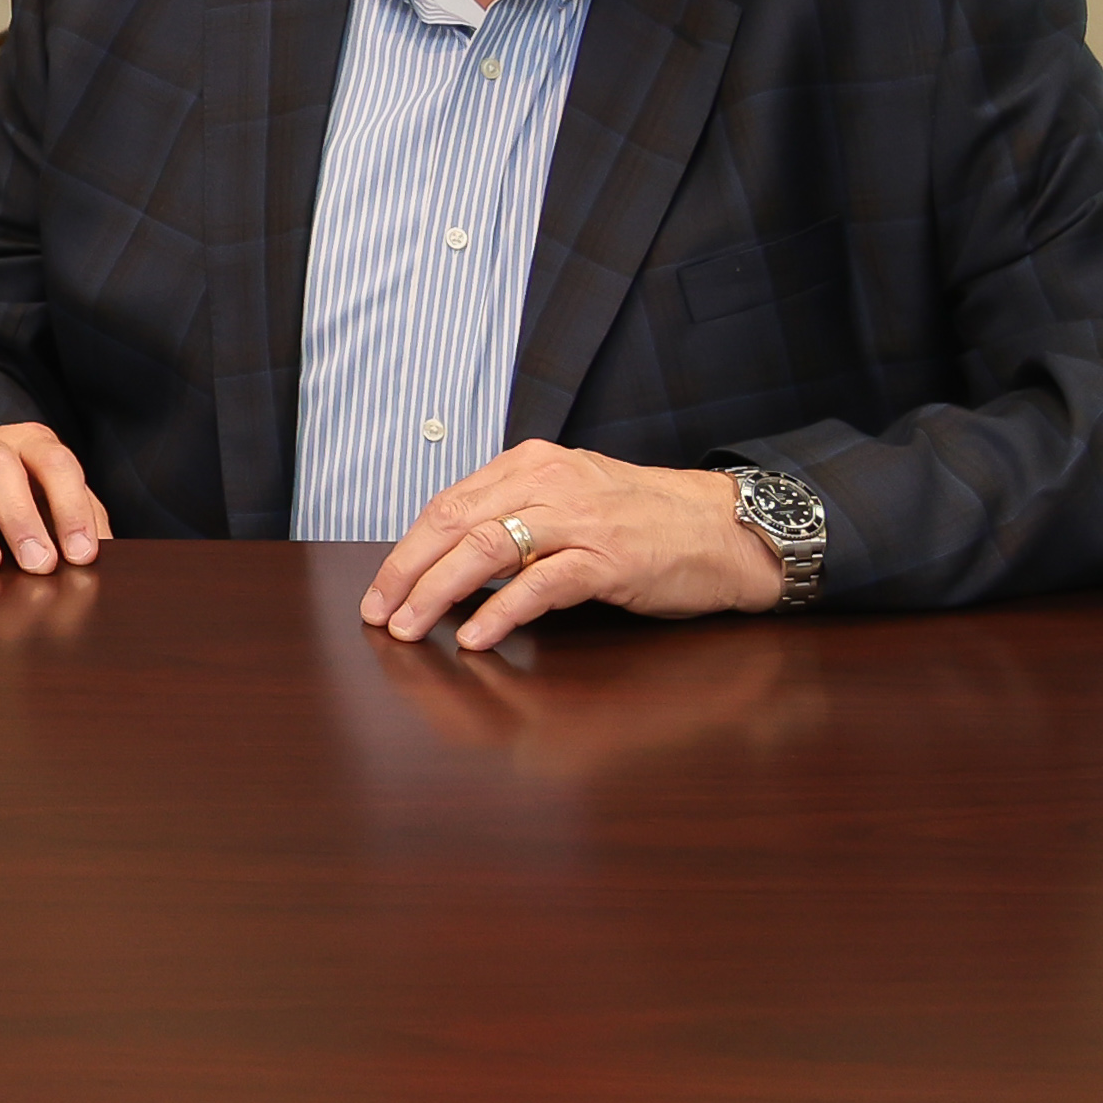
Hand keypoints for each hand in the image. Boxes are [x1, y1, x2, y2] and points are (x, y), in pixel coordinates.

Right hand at [0, 422, 109, 574]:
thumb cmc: (26, 488)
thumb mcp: (59, 496)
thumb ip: (84, 518)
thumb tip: (109, 556)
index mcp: (32, 443)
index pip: (55, 464)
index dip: (70, 508)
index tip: (81, 554)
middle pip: (0, 466)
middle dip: (21, 517)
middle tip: (38, 564)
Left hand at [361, 441, 788, 647]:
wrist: (725, 528)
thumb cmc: (644, 519)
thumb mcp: (569, 500)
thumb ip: (513, 517)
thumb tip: (448, 560)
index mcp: (530, 465)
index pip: (447, 504)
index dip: (406, 549)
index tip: (380, 588)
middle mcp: (548, 483)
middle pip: (454, 524)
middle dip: (406, 572)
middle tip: (378, 613)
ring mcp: (579, 520)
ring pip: (486, 549)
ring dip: (437, 593)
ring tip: (409, 627)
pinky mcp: (609, 558)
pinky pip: (540, 584)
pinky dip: (500, 612)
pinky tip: (475, 636)